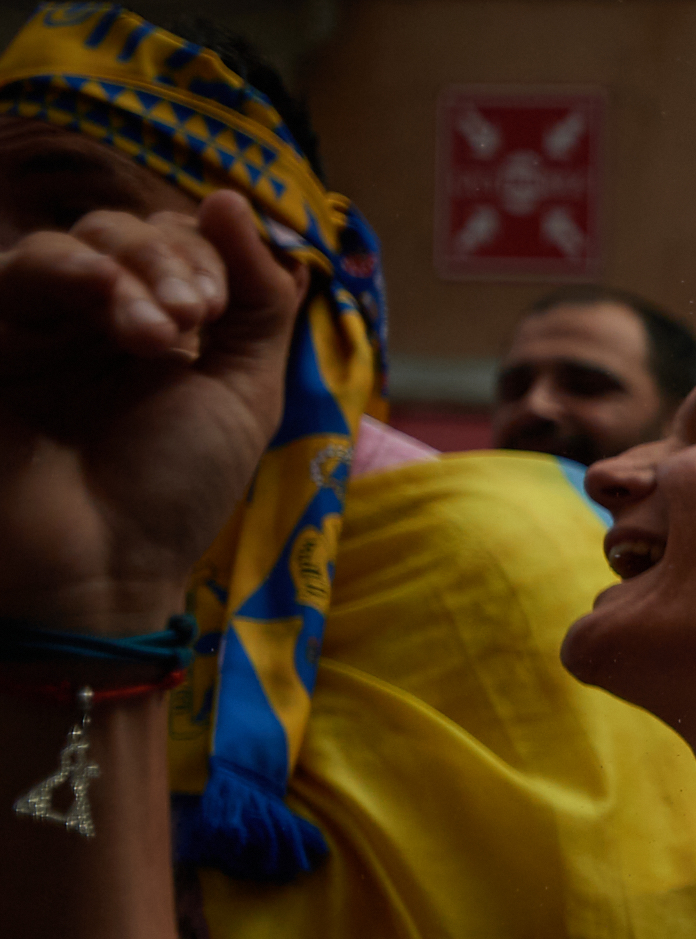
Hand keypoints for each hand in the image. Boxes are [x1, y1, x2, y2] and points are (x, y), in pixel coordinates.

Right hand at [0, 191, 298, 630]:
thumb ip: (257, 300)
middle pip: (125, 233)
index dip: (207, 256)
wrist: (104, 570)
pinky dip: (72, 271)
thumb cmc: (174, 492)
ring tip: (159, 334)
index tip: (219, 310)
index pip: (180, 244)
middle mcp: (93, 319)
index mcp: (159, 328)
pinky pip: (14, 272)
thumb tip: (232, 198)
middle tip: (194, 319)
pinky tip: (109, 306)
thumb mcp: (243, 391)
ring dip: (130, 270)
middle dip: (171, 262)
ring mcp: (35, 326)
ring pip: (73, 244)